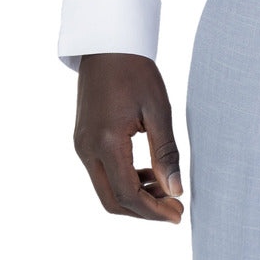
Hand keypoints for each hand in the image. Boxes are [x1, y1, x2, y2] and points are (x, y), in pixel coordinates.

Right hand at [73, 52, 184, 222]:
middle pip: (112, 201)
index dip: (153, 211)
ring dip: (134, 196)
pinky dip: (124, 180)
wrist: (107, 45)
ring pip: (105, 190)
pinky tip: (148, 173)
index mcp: (106, 142)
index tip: (178, 214)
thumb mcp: (158, 110)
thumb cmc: (136, 71)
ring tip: (166, 189)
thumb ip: (166, 152)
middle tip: (174, 209)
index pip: (128, 194)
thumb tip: (176, 190)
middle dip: (144, 211)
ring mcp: (81, 145)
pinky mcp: (82, 140)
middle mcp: (87, 149)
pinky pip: (101, 173)